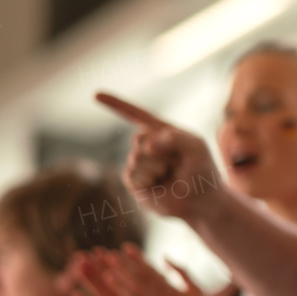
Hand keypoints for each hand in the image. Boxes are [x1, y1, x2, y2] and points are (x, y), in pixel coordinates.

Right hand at [96, 92, 221, 220]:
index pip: (136, 114)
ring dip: (157, 167)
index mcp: (161, 132)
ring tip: (169, 175)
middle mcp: (147, 146)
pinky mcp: (134, 182)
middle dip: (159, 151)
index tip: (95, 94)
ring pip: (136, 157)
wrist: (201, 201)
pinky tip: (157, 183)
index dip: (115, 104)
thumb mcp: (196, 146)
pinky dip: (147, 178)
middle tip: (176, 163)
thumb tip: (148, 146)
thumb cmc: (202, 170)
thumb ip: (176, 138)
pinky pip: (131, 174)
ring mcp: (139, 164)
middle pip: (138, 138)